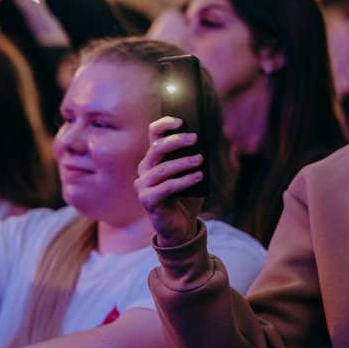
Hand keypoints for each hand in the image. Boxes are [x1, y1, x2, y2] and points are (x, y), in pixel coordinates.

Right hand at [134, 116, 203, 246]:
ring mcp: (143, 185)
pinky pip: (167, 187)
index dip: (164, 124)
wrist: (182, 226)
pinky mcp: (147, 200)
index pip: (154, 134)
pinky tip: (198, 176)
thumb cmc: (187, 197)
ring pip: (162, 168)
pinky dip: (184, 181)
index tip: (181, 121)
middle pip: (156, 148)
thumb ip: (194, 157)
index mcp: (154, 158)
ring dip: (183, 162)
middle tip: (195, 138)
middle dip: (176, 141)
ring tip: (200, 160)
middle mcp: (145, 169)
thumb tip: (205, 142)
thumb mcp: (193, 173)